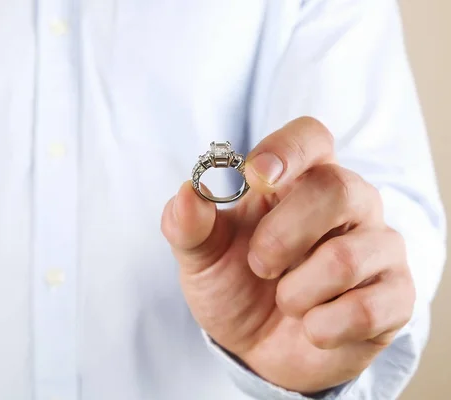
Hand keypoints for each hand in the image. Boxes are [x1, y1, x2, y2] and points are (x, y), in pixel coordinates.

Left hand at [161, 117, 414, 393]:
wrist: (258, 347)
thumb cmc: (236, 286)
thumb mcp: (202, 257)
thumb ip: (188, 225)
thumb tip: (187, 193)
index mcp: (299, 180)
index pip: (310, 137)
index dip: (287, 150)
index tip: (256, 177)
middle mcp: (349, 203)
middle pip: (336, 189)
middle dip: (283, 237)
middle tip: (260, 266)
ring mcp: (378, 247)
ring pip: (346, 257)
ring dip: (296, 293)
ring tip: (285, 301)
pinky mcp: (396, 296)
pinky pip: (366, 309)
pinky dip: (322, 327)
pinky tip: (312, 327)